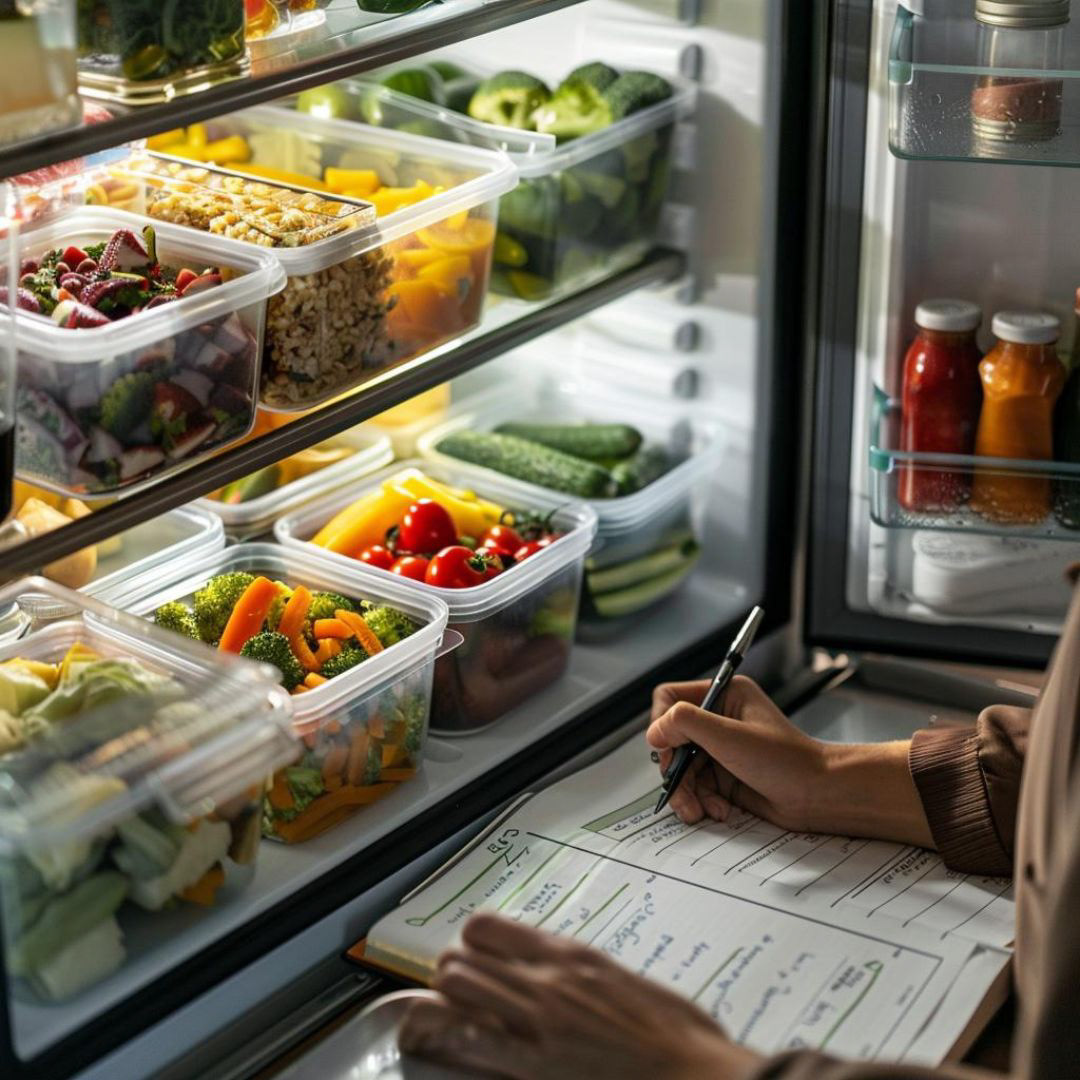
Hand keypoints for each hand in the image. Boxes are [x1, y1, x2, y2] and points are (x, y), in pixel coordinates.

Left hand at [398, 913, 760, 1079]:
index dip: (470, 944)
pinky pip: (471, 1041)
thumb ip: (581, 971)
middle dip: (451, 976)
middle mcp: (547, 979)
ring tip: (450, 1021)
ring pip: (453, 989)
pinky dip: (448, 1040)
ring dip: (442, 1005)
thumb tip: (560, 970)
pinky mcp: (535, 1065)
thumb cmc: (675, 1033)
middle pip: (458, 957)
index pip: (486, 926)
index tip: (476, 960)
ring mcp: (538, 1023)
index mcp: (570, 954)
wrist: (695, 1073)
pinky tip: (443, 1045)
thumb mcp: (622, 980)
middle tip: (463, 997)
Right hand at [647, 676, 826, 830]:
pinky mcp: (723, 776)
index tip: (665, 748)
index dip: (662, 723)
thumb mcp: (730, 737)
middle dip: (674, 769)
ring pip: (680, 768)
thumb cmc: (788, 761)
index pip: (672, 699)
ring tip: (698, 810)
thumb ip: (687, 724)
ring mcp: (719, 749)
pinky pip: (695, 787)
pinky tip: (718, 810)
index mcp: (724, 695)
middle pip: (671, 740)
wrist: (818, 797)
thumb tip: (654, 730)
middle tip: (680, 788)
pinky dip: (700, 801)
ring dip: (686, 792)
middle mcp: (719, 720)